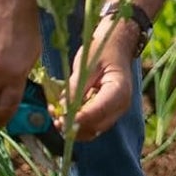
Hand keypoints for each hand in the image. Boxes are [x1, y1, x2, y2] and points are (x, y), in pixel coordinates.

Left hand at [60, 18, 139, 139]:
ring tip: (55, 115)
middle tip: (55, 118)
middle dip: (74, 125)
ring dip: (72, 127)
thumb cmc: (103, 49)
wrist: (116, 46)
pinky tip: (62, 113)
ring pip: (92, 130)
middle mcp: (120, 105)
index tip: (62, 118)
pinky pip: (90, 124)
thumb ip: (77, 86)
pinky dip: (75, 123)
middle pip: (96, 126)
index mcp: (119, 89)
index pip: (100, 110)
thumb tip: (63, 107)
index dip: (80, 117)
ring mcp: (113, 111)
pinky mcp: (105, 112)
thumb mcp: (88, 63)